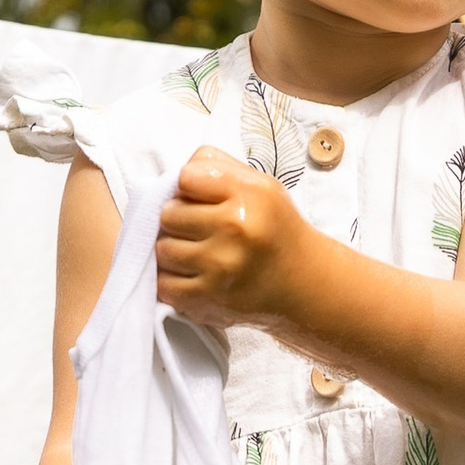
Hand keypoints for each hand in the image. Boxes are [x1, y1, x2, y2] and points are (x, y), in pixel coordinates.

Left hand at [156, 151, 300, 326]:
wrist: (302, 283)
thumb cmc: (274, 228)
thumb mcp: (260, 184)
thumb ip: (217, 166)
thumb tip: (175, 176)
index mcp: (249, 195)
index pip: (186, 177)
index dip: (188, 187)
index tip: (202, 198)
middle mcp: (235, 228)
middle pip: (169, 214)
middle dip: (178, 219)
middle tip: (198, 228)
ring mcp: (220, 266)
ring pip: (162, 249)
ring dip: (174, 250)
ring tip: (196, 252)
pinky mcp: (208, 298)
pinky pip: (165, 284)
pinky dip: (173, 280)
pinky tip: (193, 275)